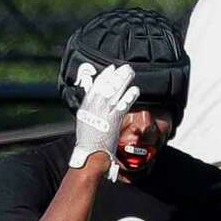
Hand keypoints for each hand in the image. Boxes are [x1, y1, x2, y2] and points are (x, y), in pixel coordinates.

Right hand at [68, 62, 138, 179]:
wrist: (91, 153)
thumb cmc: (89, 139)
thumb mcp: (85, 120)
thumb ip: (91, 107)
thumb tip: (96, 97)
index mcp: (86, 105)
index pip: (96, 86)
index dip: (105, 76)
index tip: (112, 68)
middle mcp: (94, 106)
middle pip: (107, 85)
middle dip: (117, 75)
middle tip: (126, 67)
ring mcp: (104, 112)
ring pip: (115, 92)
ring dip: (124, 81)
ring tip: (131, 73)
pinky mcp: (114, 119)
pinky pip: (123, 104)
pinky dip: (129, 96)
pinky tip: (135, 90)